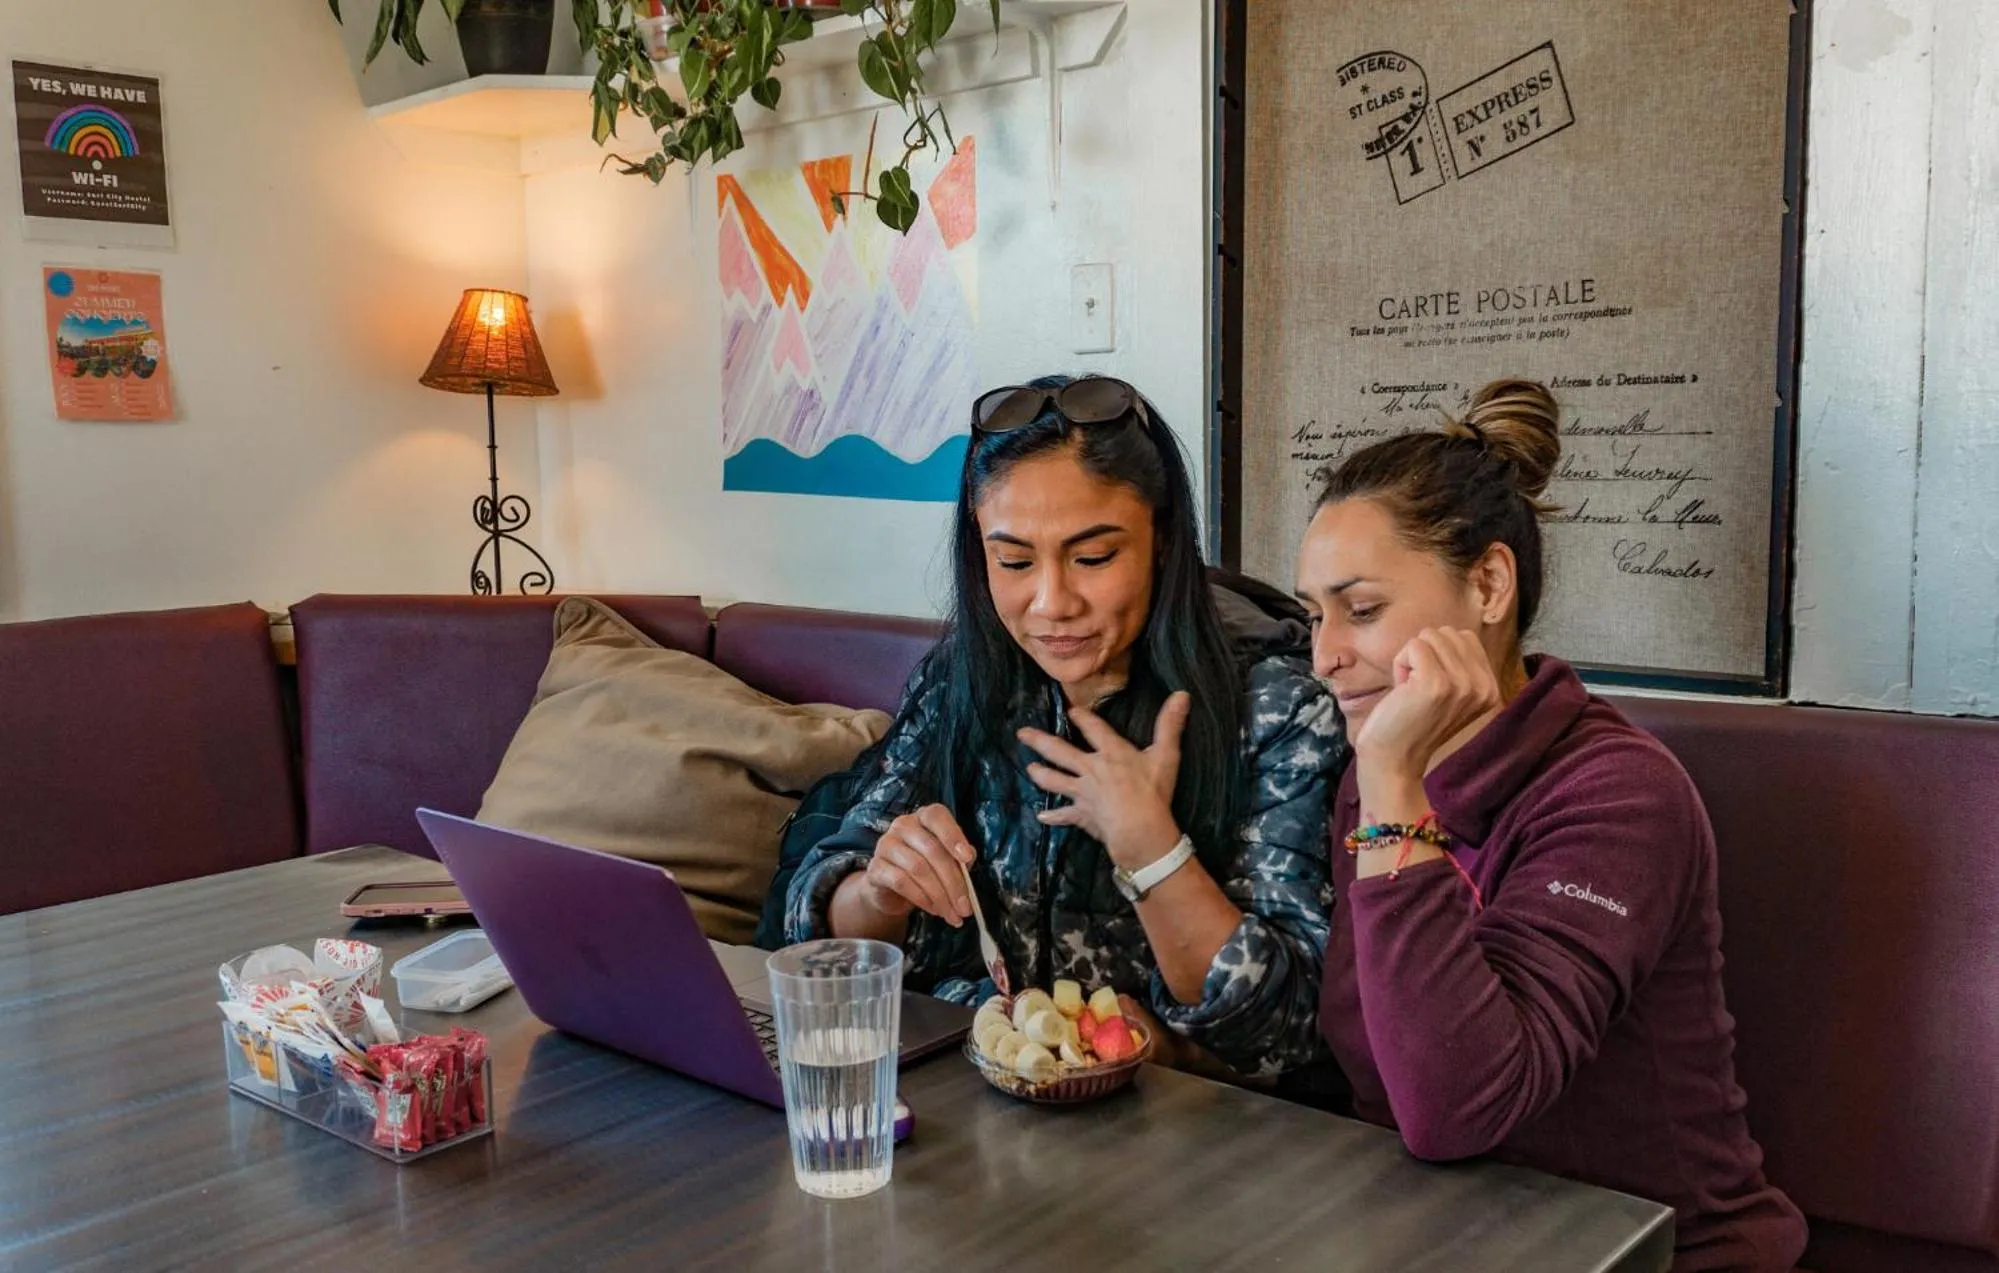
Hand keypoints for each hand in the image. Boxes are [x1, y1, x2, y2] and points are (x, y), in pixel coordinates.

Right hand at [858, 805, 976, 926]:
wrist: (892, 890)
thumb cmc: (927, 869)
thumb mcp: (948, 861)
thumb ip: (960, 858)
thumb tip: (968, 860)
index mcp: (924, 818)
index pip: (936, 816)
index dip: (953, 836)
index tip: (967, 858)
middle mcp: (903, 825)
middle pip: (931, 849)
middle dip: (953, 882)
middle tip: (965, 907)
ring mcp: (886, 845)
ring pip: (918, 868)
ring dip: (939, 895)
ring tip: (951, 913)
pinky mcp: (875, 868)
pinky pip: (901, 882)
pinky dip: (921, 898)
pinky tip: (933, 909)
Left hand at [1019, 692, 1188, 869]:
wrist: (1139, 829)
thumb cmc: (1153, 792)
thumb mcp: (1166, 755)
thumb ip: (1170, 725)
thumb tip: (1181, 694)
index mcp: (1111, 753)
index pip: (1093, 728)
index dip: (1082, 717)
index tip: (1071, 710)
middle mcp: (1091, 769)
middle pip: (1060, 752)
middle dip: (1040, 741)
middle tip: (1022, 734)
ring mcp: (1083, 793)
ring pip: (1055, 781)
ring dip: (1041, 774)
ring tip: (1029, 768)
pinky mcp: (1082, 815)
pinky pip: (1065, 815)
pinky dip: (1053, 817)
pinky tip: (1041, 817)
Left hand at [1351, 627, 1500, 781]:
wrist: (1394, 758)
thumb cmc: (1412, 720)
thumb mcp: (1451, 692)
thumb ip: (1460, 665)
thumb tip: (1450, 632)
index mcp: (1490, 688)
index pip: (1466, 637)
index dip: (1438, 654)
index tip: (1431, 685)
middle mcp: (1483, 686)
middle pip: (1447, 633)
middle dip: (1424, 654)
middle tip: (1418, 688)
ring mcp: (1462, 684)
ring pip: (1430, 636)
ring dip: (1411, 659)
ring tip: (1410, 690)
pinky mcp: (1436, 683)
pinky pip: (1414, 646)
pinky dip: (1399, 664)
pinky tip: (1402, 691)